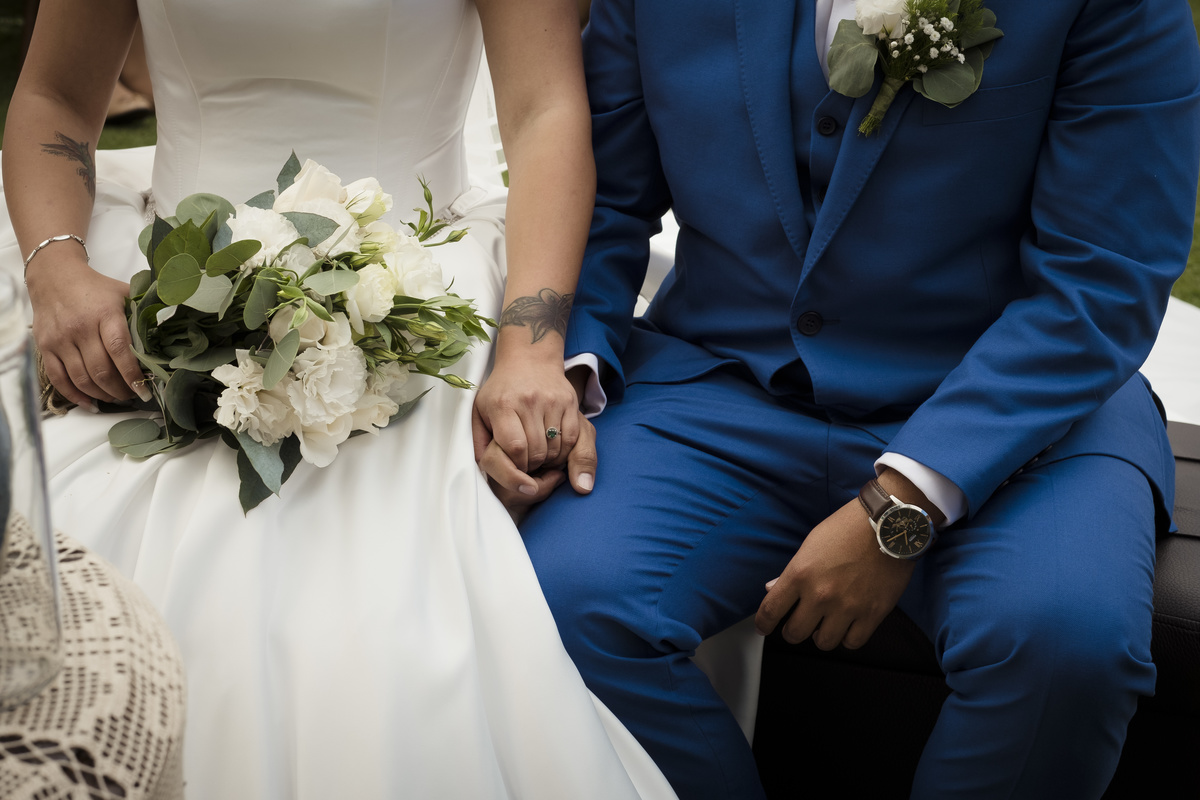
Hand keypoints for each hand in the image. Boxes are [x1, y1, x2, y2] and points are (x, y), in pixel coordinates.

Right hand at [26, 255, 147, 406]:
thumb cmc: (96, 289)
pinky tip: (90, 403)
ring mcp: (60, 339)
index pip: (119, 350)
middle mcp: (80, 328)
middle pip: (101, 370)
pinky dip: (74, 395)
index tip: (144, 390)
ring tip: (115, 398)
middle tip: (132, 395)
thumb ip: (145, 310)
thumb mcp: (124, 292)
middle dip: (120, 390)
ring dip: (101, 394)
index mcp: (104, 314)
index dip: (132, 374)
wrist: (54, 276)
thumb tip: (175, 325)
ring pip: (81, 378)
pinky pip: (58, 378)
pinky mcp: (45, 346)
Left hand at [472, 357, 596, 508]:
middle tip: (525, 466)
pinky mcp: (569, 402)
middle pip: (536, 451)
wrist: (528, 360)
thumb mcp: (480, 412)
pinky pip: (570, 438)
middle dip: (530, 467)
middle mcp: (529, 401)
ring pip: (555, 448)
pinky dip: (563, 451)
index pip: (514, 447)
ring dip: (547, 461)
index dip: (516, 467)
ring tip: (538, 457)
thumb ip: (479, 444)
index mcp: (503, 405)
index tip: (515, 473)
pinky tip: (552, 449)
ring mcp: (552, 401)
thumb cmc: (501, 391)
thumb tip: (484, 470)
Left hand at [755, 496, 915, 650]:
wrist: (888, 524)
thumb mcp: (811, 544)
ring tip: (825, 625)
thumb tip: (772, 589)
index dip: (763, 623)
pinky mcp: (872, 614)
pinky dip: (848, 637)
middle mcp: (820, 595)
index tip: (764, 626)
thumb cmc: (847, 528)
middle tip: (798, 624)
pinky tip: (847, 626)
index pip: (770, 610)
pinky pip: (852, 642)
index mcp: (800, 574)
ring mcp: (847, 607)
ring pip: (823, 643)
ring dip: (821, 635)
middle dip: (792, 631)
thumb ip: (792, 572)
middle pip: (794, 633)